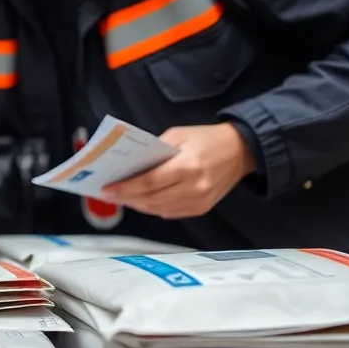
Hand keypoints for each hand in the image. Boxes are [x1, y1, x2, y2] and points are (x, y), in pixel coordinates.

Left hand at [101, 123, 255, 219]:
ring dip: (137, 205)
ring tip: (120, 198)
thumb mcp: (178, 135)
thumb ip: (154, 150)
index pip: (149, 182)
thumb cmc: (206, 139)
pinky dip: (153, 207)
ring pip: (159, 209)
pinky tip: (141, 201)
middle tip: (108, 195)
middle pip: (151, 199)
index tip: (107, 189)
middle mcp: (194, 187)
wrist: (241, 151)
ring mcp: (200, 201)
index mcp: (187, 166)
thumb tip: (129, 165)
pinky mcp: (202, 208)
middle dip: (126, 198)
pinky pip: (171, 212)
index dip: (125, 188)